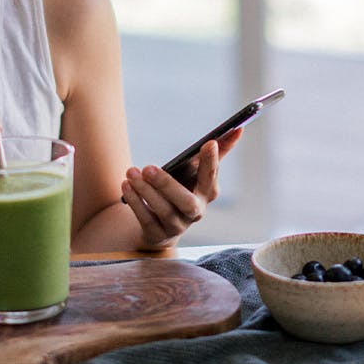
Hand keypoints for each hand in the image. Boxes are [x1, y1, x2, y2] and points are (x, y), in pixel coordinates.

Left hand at [121, 129, 240, 248]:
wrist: (161, 224)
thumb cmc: (182, 189)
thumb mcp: (196, 171)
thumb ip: (216, 152)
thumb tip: (237, 129)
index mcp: (207, 194)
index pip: (211, 179)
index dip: (212, 163)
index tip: (209, 143)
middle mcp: (194, 212)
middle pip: (186, 202)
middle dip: (167, 185)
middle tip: (148, 167)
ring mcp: (177, 226)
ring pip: (163, 211)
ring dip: (146, 191)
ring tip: (132, 172)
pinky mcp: (157, 234)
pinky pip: (146, 219)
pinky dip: (135, 202)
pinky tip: (126, 185)